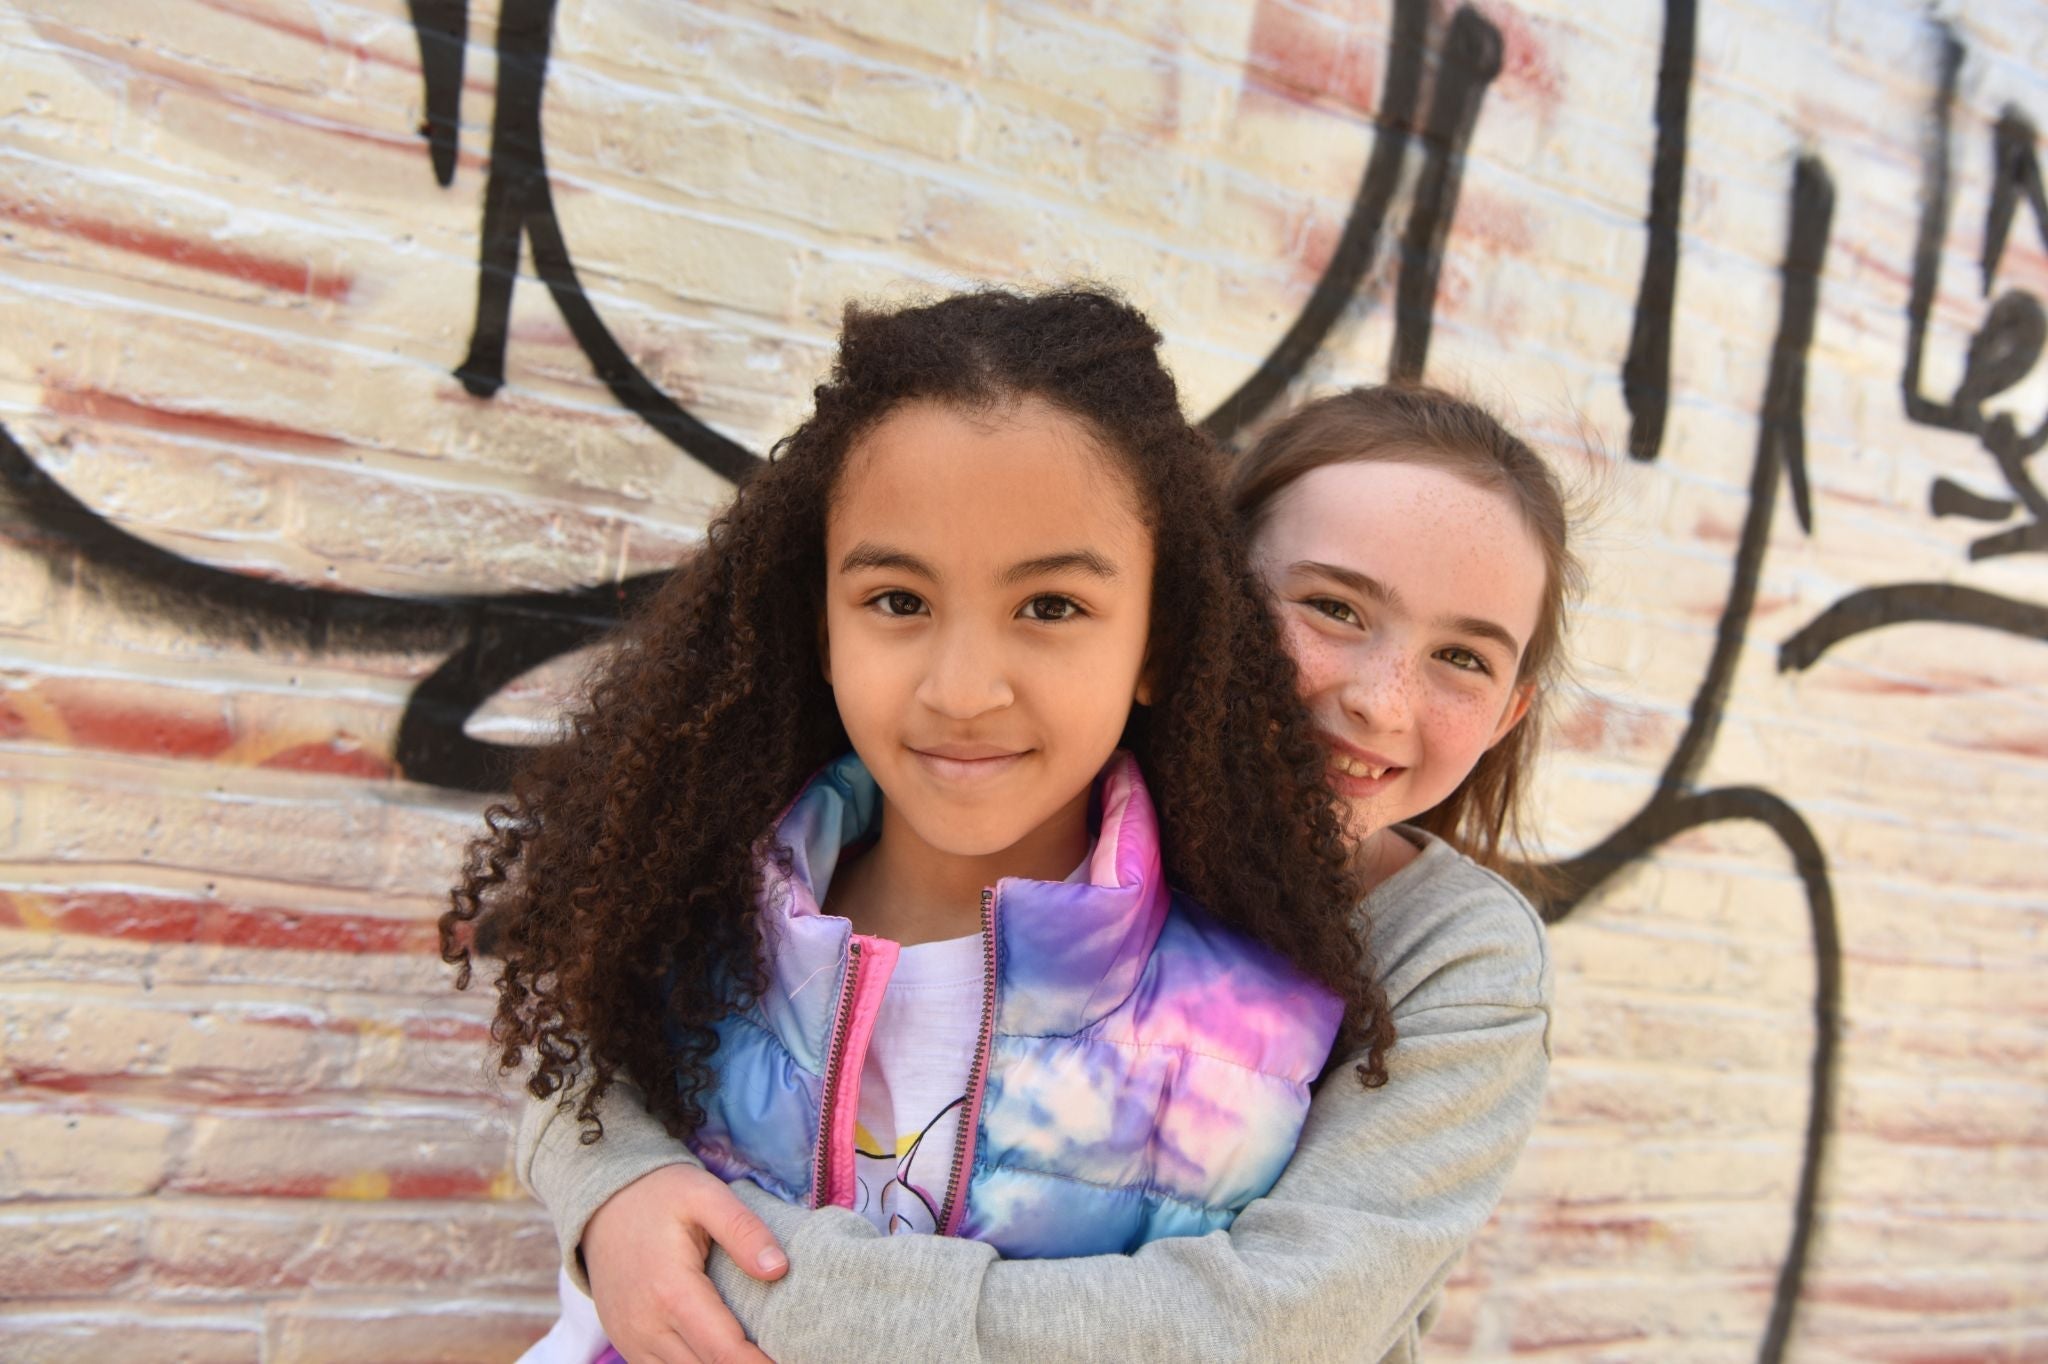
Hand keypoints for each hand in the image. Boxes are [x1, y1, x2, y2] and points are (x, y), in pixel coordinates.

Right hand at [584, 1163, 788, 1363]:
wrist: (603, 1203)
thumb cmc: (661, 1195)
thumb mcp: (705, 1195)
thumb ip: (743, 1230)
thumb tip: (778, 1269)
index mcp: (671, 1292)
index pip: (725, 1352)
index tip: (792, 1357)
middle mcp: (647, 1326)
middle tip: (780, 1352)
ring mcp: (632, 1340)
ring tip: (754, 1354)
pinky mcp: (627, 1344)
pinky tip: (721, 1354)